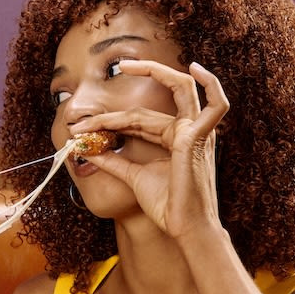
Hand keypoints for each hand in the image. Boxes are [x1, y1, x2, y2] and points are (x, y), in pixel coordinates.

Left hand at [77, 60, 228, 239]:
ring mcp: (195, 131)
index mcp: (171, 138)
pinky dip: (212, 84)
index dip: (106, 124)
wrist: (183, 227)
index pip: (135, 121)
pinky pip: (215, 104)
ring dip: (151, 76)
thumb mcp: (132, 177)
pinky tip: (196, 69)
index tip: (79, 130)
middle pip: (144, 109)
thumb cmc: (166, 205)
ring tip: (127, 66)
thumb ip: (112, 160)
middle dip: (112, 111)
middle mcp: (185, 130)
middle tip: (84, 114)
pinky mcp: (200, 137)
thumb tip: (87, 148)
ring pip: (172, 94)